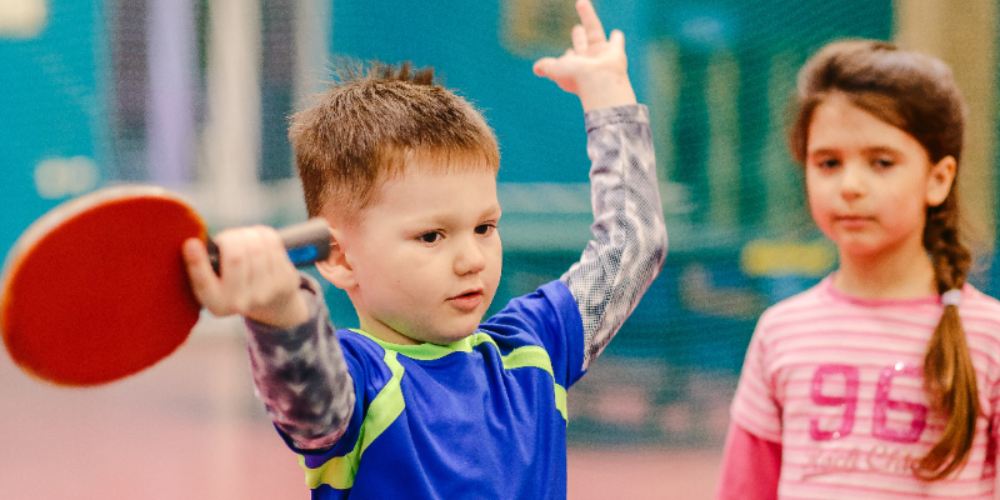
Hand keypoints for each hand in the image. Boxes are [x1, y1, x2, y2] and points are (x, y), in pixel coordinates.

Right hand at [183, 226, 308, 328]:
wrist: (271, 303)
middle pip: (235, 256)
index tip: (191, 243)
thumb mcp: (214, 281)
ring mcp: (265, 293)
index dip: (196, 262)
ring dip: (246, 234)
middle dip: (230, 238)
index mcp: (215, 303)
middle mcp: (239, 303)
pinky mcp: (284, 280)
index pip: (203, 282)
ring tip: (243, 238)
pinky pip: (272, 242)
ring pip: (255, 245)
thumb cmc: (233, 283)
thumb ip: (203, 264)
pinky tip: (258, 239)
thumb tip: (193, 241)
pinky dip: (262, 234)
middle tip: (228, 238)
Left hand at [532, 0, 636, 110]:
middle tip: (576, 28)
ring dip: (589, 17)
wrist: (599, 81)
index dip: (568, 56)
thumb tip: (536, 69)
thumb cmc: (576, 76)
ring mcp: (601, 55)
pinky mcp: (615, 51)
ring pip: (595, 32)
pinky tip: (616, 34)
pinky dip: (617, 38)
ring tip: (582, 3)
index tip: (568, 53)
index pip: (570, 58)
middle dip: (579, 37)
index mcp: (574, 66)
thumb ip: (546, 66)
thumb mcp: (555, 69)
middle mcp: (588, 61)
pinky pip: (617, 42)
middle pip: (582, 44)